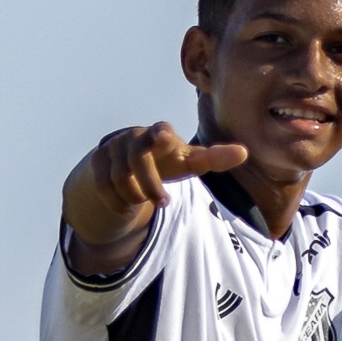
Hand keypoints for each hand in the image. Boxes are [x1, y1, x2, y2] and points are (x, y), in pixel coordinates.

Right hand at [65, 121, 243, 222]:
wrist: (130, 164)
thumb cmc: (168, 161)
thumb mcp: (190, 162)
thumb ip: (214, 158)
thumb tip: (244, 152)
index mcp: (159, 134)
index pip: (159, 130)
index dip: (161, 134)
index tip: (164, 137)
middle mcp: (133, 137)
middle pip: (136, 160)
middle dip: (150, 185)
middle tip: (164, 203)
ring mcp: (112, 148)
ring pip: (119, 177)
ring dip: (135, 196)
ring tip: (146, 202)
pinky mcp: (97, 162)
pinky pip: (103, 186)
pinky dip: (118, 203)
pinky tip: (129, 210)